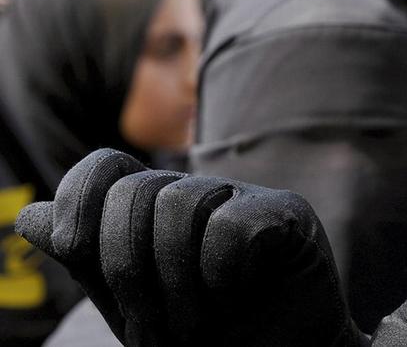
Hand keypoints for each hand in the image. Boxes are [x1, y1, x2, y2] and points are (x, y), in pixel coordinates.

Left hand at [16, 148, 365, 345]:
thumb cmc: (204, 333)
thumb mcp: (130, 301)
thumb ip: (87, 259)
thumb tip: (29, 216)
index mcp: (161, 205)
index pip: (107, 166)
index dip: (78, 201)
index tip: (75, 253)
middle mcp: (201, 191)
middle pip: (137, 190)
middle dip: (129, 270)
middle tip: (154, 327)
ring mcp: (247, 196)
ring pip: (181, 204)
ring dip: (179, 285)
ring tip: (198, 324)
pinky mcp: (288, 213)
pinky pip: (232, 226)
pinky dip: (222, 276)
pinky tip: (238, 296)